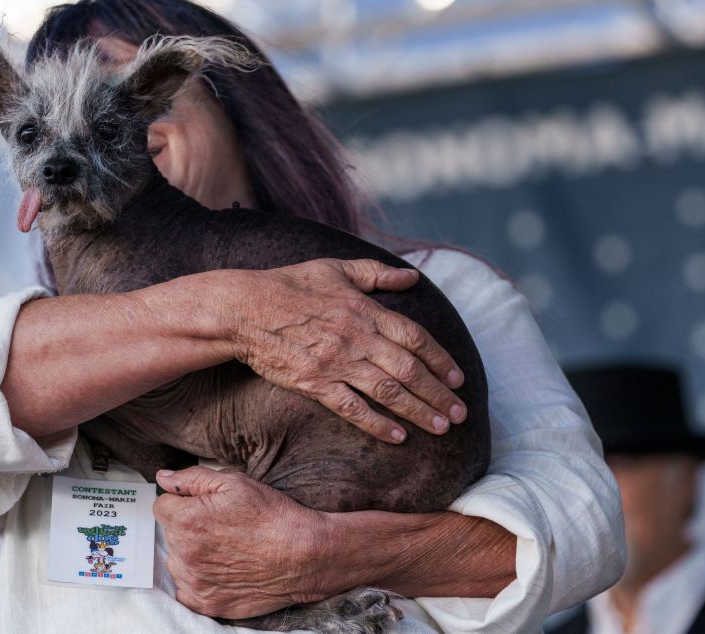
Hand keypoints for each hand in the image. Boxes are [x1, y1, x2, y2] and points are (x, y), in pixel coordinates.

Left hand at [154, 467, 329, 618]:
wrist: (303, 554)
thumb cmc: (272, 516)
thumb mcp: (234, 483)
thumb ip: (192, 478)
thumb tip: (163, 478)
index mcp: (187, 521)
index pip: (162, 505)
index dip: (183, 501)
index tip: (204, 506)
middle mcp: (185, 554)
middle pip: (169, 534)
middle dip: (187, 526)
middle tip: (221, 525)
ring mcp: (195, 582)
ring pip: (177, 561)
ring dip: (191, 554)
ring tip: (224, 548)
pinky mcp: (206, 603)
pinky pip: (186, 589)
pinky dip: (199, 579)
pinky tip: (222, 568)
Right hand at [220, 258, 466, 442]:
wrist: (244, 308)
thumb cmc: (288, 284)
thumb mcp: (336, 268)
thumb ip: (376, 273)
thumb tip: (411, 277)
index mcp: (366, 310)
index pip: (415, 337)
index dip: (440, 359)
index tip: (458, 379)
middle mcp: (358, 337)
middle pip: (409, 369)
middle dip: (438, 393)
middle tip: (460, 413)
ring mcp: (337, 362)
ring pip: (388, 391)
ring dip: (418, 411)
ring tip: (441, 427)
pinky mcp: (314, 382)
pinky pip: (352, 408)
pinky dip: (377, 423)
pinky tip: (397, 437)